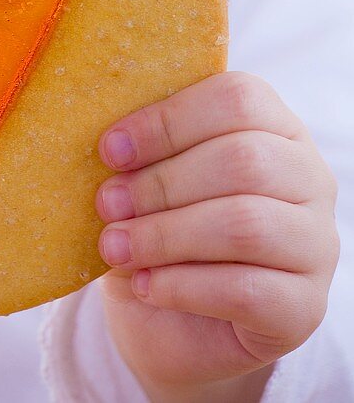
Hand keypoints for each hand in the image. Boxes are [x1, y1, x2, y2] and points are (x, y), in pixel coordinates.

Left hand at [94, 70, 339, 402]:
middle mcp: (308, 178)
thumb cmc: (162, 226)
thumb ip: (141, 149)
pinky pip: (247, 290)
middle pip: (243, 160)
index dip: (168, 121)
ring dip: (166, 234)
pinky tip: (144, 286)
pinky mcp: (304, 308)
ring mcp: (315, 244)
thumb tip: (109, 139)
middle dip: (162, 182)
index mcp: (274, 125)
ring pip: (246, 224)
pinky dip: (184, 286)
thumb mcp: (148, 176)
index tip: (109, 149)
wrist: (174, 321)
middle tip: (107, 203)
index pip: (237, 99)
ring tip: (114, 245)